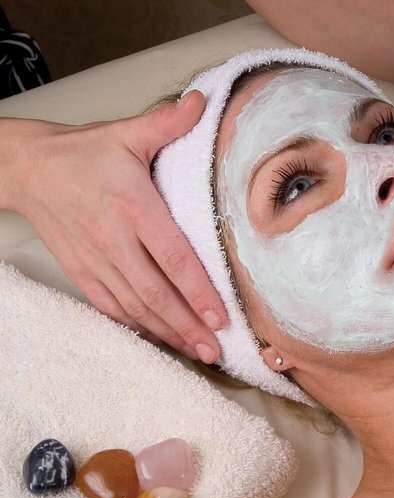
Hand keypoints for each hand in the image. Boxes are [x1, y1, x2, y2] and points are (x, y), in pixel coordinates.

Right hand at [5, 92, 226, 361]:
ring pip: (135, 306)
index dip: (198, 290)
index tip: (221, 316)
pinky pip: (110, 307)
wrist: (27, 168)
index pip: (173, 257)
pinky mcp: (81, 272)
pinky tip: (158, 340)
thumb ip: (167, 123)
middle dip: (188, 325)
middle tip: (216, 350)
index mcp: (132, 206)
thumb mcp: (126, 131)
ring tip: (197, 353)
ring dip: (167, 333)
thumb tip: (202, 102)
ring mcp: (95, 260)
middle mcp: (113, 239)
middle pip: (156, 293)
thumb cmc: (84, 153)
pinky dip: (136, 327)